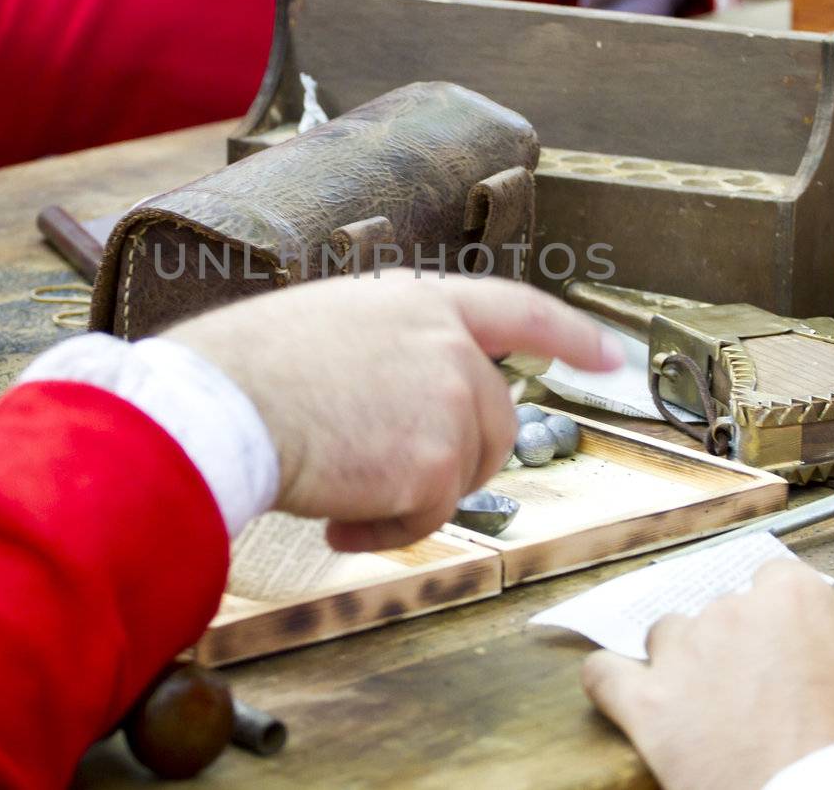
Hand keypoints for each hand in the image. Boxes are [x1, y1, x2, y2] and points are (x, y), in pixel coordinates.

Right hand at [163, 273, 621, 551]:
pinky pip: (430, 517)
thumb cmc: (246, 368)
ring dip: (410, 500)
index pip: (518, 309)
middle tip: (389, 480)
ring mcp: (449, 402)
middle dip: (454, 462)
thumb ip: (388, 349)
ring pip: (463, 474)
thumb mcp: (328, 326)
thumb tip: (400, 403)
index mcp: (420, 302)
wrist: (223, 407)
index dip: (569, 332)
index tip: (610, 354)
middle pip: (495, 420)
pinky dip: (388, 532)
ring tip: (344, 496)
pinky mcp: (438, 463)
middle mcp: (448, 345)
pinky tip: (339, 523)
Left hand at [583, 560, 833, 789]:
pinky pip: (606, 675)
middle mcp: (732, 613)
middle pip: (722, 612)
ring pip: (667, 636)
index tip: (792, 647)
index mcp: (794, 600)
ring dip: (681, 662)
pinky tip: (624, 694)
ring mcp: (684, 655)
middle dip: (736, 647)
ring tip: (704, 705)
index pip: (776, 582)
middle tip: (757, 695)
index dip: (784, 619)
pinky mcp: (648, 704)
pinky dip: (611, 682)